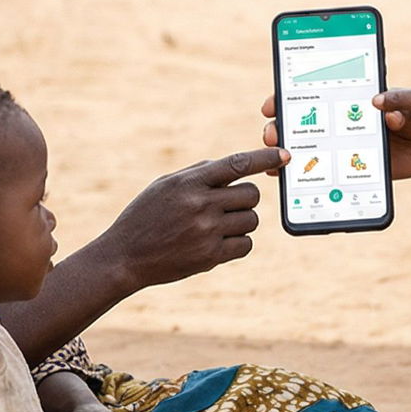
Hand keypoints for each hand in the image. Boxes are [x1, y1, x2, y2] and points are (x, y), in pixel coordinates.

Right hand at [104, 149, 284, 289]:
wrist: (125, 257)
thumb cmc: (145, 216)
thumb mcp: (165, 184)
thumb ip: (198, 173)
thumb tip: (233, 166)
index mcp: (189, 182)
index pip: (237, 164)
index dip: (264, 157)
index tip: (285, 154)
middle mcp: (201, 205)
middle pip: (252, 194)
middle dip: (246, 198)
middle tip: (228, 205)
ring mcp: (207, 232)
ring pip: (251, 220)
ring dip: (241, 221)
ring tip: (217, 225)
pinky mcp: (210, 257)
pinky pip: (246, 245)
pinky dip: (238, 243)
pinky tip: (218, 242)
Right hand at [264, 93, 410, 180]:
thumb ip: (400, 103)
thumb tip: (386, 113)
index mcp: (355, 98)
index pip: (315, 92)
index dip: (289, 96)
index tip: (273, 104)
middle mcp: (345, 121)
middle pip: (303, 121)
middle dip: (282, 126)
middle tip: (273, 133)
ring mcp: (348, 146)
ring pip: (310, 147)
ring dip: (289, 150)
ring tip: (280, 156)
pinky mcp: (358, 169)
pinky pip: (328, 173)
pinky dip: (307, 176)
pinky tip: (289, 178)